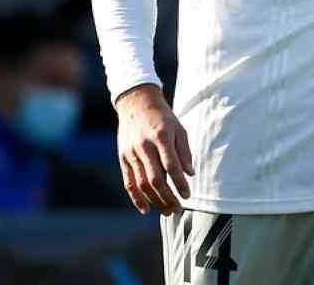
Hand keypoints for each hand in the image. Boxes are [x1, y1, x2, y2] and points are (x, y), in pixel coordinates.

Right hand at [115, 84, 194, 215]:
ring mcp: (131, 153)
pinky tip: (146, 209)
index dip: (180, 183)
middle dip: (168, 198)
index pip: (171, 166)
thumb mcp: (178, 128)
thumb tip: (190, 174)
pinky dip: (137, 198)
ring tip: (167, 211)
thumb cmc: (162, 117)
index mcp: (161, 136)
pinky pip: (129, 183)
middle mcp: (144, 146)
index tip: (187, 195)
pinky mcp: (123, 158)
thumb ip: (184, 151)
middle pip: (155, 179)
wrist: (136, 103)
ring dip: (155, 201)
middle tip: (178, 209)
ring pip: (142, 184)